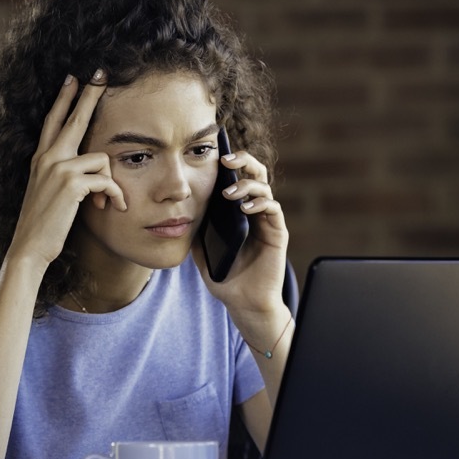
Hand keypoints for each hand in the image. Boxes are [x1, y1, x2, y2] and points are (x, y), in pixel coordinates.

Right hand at [9, 70, 126, 269]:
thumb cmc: (44, 225)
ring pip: (101, 159)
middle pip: (74, 118)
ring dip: (111, 184)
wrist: (30, 247)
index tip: (72, 78)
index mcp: (41, 159)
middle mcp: (47, 158)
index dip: (64, 98)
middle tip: (100, 74)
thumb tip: (93, 170)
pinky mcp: (71, 183)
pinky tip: (113, 208)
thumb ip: (65, 176)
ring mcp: (58, 168)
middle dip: (89, 95)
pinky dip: (115, 195)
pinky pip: (106, 180)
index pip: (53, 120)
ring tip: (109, 203)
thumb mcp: (51, 193)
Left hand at [193, 146, 288, 317]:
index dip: (229, 164)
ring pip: (264, 187)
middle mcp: (255, 211)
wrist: (243, 303)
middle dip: (242, 161)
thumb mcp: (202, 249)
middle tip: (226, 160)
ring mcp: (267, 221)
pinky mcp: (277, 233)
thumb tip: (180, 209)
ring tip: (230, 194)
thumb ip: (196, 228)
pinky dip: (259, 203)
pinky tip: (245, 208)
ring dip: (246, 185)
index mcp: (238, 211)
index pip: (237, 178)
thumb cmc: (225, 277)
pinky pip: (273, 209)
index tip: (213, 156)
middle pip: (255, 174)